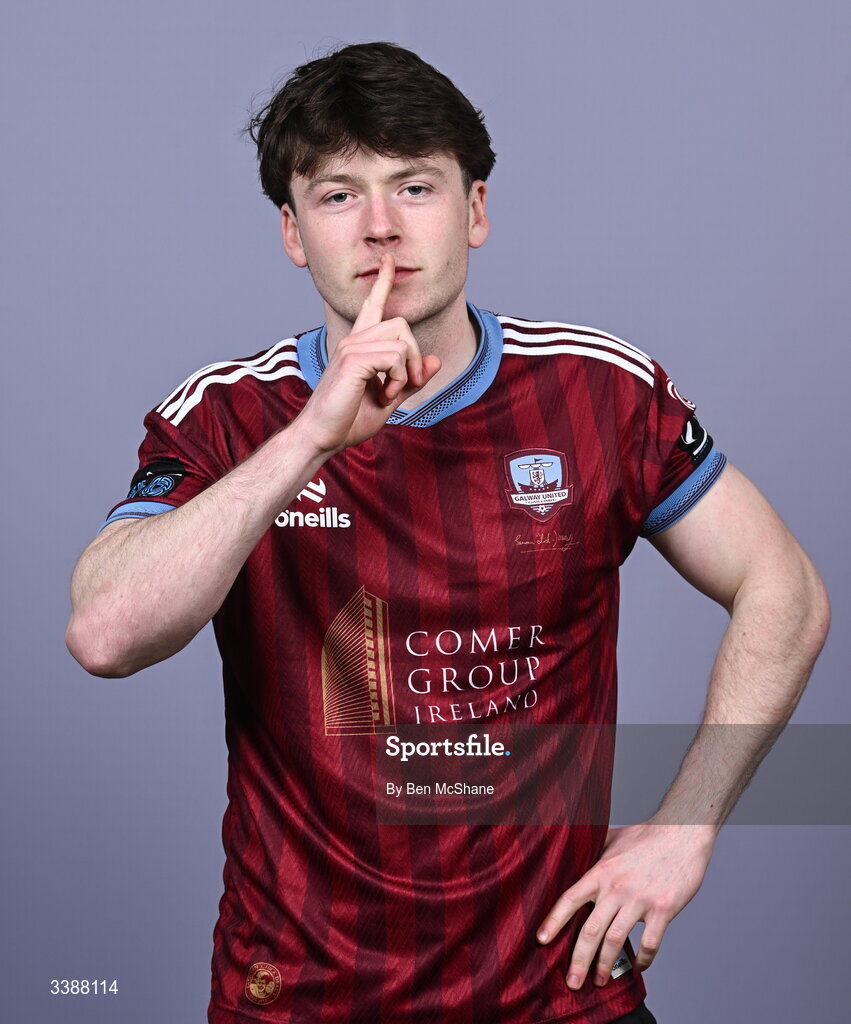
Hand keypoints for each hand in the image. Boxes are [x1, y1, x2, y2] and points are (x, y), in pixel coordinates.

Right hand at [296, 254, 441, 453]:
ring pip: (402, 340)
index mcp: (358, 345)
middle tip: (410, 384)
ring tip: (390, 393)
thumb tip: (435, 360)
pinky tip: (384, 395)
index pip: (372, 305)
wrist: (323, 437)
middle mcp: (352, 340)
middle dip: (415, 355)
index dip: (384, 282)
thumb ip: (410, 379)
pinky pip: (395, 357)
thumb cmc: (349, 420)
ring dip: (407, 372)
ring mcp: (350, 347)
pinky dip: (399, 379)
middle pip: (401, 324)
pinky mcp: (352, 360)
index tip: (390, 260)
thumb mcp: (389, 399)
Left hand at [536, 822, 715, 989]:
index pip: (570, 899)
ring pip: (616, 941)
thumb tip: (574, 851)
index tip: (541, 940)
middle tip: (572, 983)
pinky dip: (643, 960)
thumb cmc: (647, 835)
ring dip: (606, 965)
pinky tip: (638, 966)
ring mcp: (640, 900)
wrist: (683, 833)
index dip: (554, 921)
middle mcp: (616, 887)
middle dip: (579, 961)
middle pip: (590, 930)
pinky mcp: (663, 909)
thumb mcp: (612, 838)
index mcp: (601, 871)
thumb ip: (593, 850)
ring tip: (600, 980)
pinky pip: (650, 943)